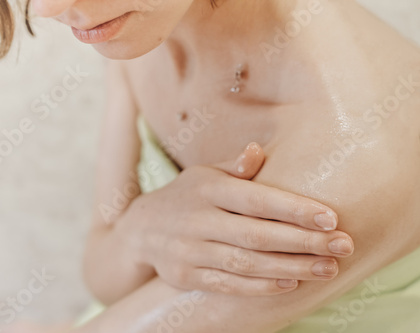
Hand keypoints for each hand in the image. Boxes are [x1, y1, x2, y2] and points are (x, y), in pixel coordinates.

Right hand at [120, 142, 353, 295]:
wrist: (141, 229)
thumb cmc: (186, 197)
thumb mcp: (204, 175)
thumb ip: (234, 168)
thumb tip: (257, 151)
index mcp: (207, 189)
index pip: (256, 199)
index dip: (294, 209)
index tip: (331, 218)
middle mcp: (197, 220)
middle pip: (257, 235)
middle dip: (304, 242)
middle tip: (343, 246)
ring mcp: (190, 250)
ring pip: (246, 263)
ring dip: (290, 267)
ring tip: (327, 268)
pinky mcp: (186, 275)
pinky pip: (228, 284)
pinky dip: (261, 286)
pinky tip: (291, 282)